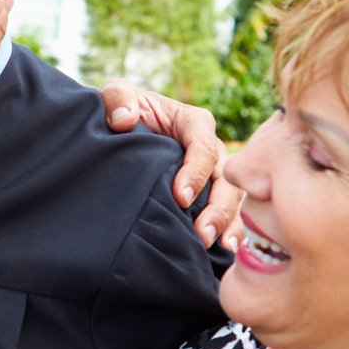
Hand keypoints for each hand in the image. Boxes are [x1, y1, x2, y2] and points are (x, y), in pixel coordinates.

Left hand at [99, 79, 240, 247]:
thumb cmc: (122, 111)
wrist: (119, 134)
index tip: (180, 197)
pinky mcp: (210, 196)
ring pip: (232, 199)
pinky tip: (224, 253)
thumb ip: (118, 99)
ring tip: (217, 247)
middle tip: (203, 233)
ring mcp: (214, 175)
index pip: (203, 146)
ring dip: (228, 224)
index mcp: (193, 123)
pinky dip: (230, 232)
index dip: (195, 172)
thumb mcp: (116, 95)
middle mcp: (211, 149)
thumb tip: (123, 120)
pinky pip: (229, 214)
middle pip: (225, 178)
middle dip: (218, 207)